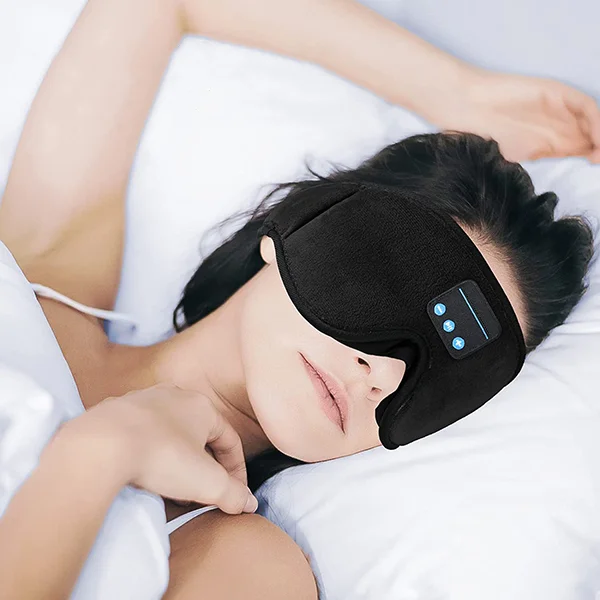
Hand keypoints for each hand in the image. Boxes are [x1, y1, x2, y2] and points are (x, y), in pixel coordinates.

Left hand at [68, 384, 257, 514]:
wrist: (99, 446)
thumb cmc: (159, 457)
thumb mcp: (206, 483)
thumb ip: (233, 494)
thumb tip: (248, 503)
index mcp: (201, 406)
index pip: (230, 440)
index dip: (236, 470)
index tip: (235, 494)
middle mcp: (173, 395)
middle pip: (199, 436)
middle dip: (203, 466)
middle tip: (201, 494)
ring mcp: (141, 400)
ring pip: (168, 433)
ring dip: (175, 459)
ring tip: (170, 487)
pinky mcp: (113, 410)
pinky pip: (138, 433)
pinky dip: (145, 451)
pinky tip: (140, 472)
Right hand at [433, 69, 599, 162]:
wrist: (466, 106)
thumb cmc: (478, 135)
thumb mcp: (506, 160)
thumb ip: (529, 166)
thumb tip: (543, 192)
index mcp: (547, 142)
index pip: (580, 149)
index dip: (592, 158)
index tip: (594, 170)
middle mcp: (556, 125)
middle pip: (590, 137)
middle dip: (598, 150)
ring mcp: (558, 109)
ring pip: (593, 122)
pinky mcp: (556, 94)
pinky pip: (587, 107)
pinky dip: (597, 122)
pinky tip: (596, 137)